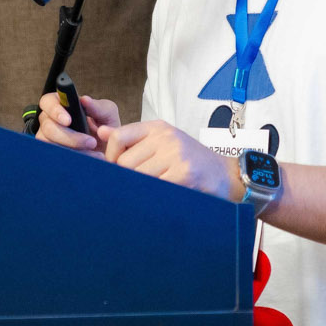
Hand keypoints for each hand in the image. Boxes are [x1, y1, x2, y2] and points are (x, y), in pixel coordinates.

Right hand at [33, 92, 121, 154]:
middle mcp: (49, 120)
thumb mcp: (108, 114)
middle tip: (91, 142)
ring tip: (94, 154)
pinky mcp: (52, 154)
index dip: (55, 110)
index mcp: (60, 104)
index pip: (48, 102)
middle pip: (48, 127)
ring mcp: (48, 139)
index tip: (68, 121)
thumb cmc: (105, 126)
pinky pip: (55, 158)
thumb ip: (98, 107)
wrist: (109, 150)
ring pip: (50, 144)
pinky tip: (88, 160)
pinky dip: (72, 160)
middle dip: (69, 137)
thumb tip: (84, 100)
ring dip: (73, 150)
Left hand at [102, 120, 237, 198]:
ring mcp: (175, 155)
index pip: (118, 137)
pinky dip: (152, 197)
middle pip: (124, 162)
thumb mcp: (162, 142)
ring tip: (148, 193)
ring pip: (137, 177)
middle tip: (134, 187)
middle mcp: (165, 137)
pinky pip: (154, 188)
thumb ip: (132, 139)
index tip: (117, 170)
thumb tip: (100, 133)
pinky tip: (159, 197)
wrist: (225, 174)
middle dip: (125, 178)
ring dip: (139, 189)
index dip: (111, 158)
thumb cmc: (189, 161)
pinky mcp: (184, 174)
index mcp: (157, 128)